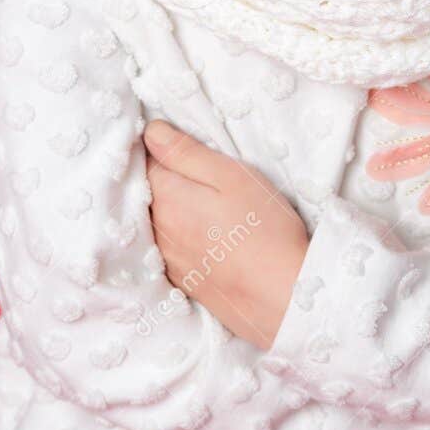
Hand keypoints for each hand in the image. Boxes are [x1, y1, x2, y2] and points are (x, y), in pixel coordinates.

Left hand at [142, 119, 309, 349]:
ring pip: (155, 220)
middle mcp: (158, 230)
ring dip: (166, 207)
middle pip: (145, 192)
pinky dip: (174, 235)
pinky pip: (165, 247)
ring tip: (197, 200)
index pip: (144, 161)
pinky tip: (199, 234)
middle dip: (159, 177)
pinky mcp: (181, 280)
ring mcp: (167, 259)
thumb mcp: (232, 177)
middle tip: (190, 169)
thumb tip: (151, 131)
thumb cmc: (265, 230)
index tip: (178, 143)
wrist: (284, 298)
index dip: (160, 148)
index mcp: (167, 198)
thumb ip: (186, 153)